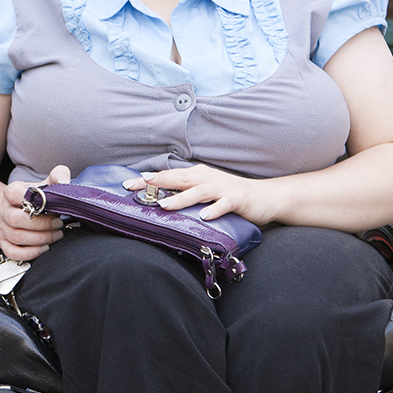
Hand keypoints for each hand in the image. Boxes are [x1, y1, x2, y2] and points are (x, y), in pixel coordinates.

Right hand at [0, 165, 70, 260]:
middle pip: (15, 220)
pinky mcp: (3, 242)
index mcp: (11, 192)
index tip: (53, 207)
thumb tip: (63, 181)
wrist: (20, 209)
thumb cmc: (37, 197)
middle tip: (59, 225)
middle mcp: (3, 210)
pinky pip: (12, 252)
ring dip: (40, 239)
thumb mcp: (47, 183)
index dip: (35, 203)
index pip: (14, 194)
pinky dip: (29, 253)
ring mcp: (2, 227)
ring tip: (56, 235)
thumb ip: (58, 175)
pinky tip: (44, 248)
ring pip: (16, 237)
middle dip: (41, 225)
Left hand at [123, 165, 277, 223]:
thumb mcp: (204, 193)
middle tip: (137, 187)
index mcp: (197, 176)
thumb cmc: (229, 197)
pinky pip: (225, 204)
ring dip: (181, 198)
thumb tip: (155, 202)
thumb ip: (184, 195)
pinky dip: (214, 209)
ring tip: (164, 205)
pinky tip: (204, 216)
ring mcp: (223, 188)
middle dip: (157, 182)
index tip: (126, 184)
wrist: (266, 198)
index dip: (148, 179)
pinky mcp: (238, 199)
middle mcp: (207, 178)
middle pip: (179, 178)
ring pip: (199, 191)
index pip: (168, 176)